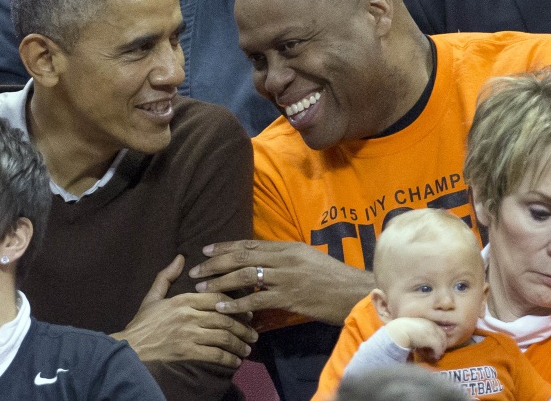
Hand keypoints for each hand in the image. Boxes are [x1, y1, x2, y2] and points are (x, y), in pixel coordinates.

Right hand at [111, 255, 257, 368]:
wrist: (131, 347)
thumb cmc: (142, 322)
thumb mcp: (153, 296)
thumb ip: (167, 276)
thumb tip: (181, 257)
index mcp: (183, 299)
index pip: (217, 296)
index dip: (235, 303)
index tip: (246, 310)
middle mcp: (189, 315)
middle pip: (225, 317)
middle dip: (243, 326)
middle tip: (253, 333)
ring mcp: (189, 334)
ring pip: (223, 336)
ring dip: (240, 343)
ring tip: (248, 348)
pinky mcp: (188, 352)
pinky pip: (215, 354)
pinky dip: (229, 358)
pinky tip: (235, 361)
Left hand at [189, 240, 374, 325]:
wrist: (354, 292)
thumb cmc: (332, 277)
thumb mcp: (308, 259)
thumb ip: (285, 258)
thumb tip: (262, 260)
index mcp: (288, 247)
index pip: (249, 244)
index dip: (225, 247)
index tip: (206, 250)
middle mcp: (284, 258)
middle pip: (242, 257)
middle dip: (216, 262)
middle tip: (196, 269)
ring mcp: (285, 277)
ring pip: (244, 275)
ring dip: (220, 281)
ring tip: (202, 287)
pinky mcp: (288, 297)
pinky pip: (256, 299)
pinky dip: (236, 303)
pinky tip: (221, 306)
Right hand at [385, 317, 446, 361]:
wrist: (397, 332)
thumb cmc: (400, 330)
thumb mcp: (410, 328)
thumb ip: (417, 332)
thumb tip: (421, 342)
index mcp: (426, 321)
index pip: (438, 330)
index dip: (437, 339)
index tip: (431, 346)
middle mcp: (431, 325)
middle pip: (443, 336)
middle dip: (441, 345)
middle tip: (435, 352)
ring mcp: (433, 332)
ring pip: (442, 343)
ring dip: (439, 351)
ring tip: (432, 356)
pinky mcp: (433, 340)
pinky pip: (439, 349)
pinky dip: (436, 354)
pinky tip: (432, 357)